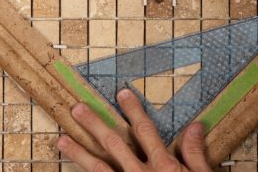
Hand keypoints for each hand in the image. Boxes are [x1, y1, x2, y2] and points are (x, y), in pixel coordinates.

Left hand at [56, 89, 211, 171]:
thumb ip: (194, 153)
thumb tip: (195, 125)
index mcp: (163, 165)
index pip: (145, 131)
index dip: (133, 111)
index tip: (121, 93)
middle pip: (115, 144)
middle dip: (95, 125)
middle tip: (77, 109)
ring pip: (100, 168)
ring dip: (79, 154)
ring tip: (62, 141)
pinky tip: (71, 171)